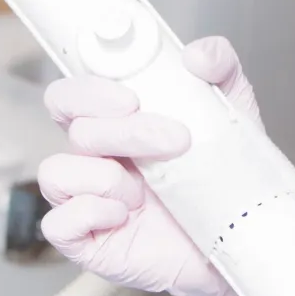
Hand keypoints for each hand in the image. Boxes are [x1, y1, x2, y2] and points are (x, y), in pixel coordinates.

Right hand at [35, 37, 258, 295]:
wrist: (239, 241)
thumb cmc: (222, 180)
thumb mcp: (229, 114)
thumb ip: (220, 69)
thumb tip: (199, 54)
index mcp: (113, 127)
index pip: (70, 96)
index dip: (88, 91)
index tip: (132, 97)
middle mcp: (95, 161)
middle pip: (75, 129)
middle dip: (125, 131)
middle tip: (175, 140)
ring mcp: (87, 202)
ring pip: (55, 172)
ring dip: (104, 176)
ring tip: (144, 192)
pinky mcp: (88, 241)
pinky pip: (57, 224)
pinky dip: (89, 213)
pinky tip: (124, 215)